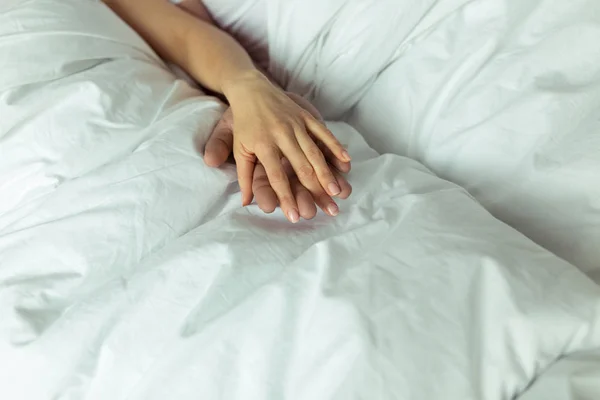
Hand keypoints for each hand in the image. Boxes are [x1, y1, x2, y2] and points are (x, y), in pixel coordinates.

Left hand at [222, 71, 350, 222]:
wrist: (250, 88)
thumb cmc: (243, 123)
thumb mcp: (239, 149)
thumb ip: (243, 176)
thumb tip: (245, 203)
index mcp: (263, 145)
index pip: (276, 177)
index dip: (286, 198)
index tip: (295, 216)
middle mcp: (281, 135)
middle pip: (302, 167)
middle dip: (315, 190)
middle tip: (327, 209)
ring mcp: (296, 124)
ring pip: (315, 152)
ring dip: (327, 173)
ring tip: (337, 192)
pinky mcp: (305, 116)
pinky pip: (323, 133)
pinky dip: (335, 146)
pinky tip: (346, 162)